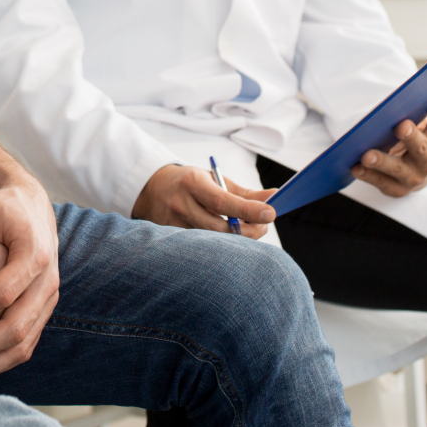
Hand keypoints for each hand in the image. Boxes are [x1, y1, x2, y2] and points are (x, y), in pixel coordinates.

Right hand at [131, 164, 275, 237]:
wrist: (152, 189)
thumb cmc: (190, 183)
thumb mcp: (215, 179)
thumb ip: (245, 192)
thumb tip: (274, 197)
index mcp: (192, 183)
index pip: (223, 202)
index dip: (248, 210)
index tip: (271, 213)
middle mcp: (181, 204)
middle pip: (219, 229)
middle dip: (248, 231)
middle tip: (263, 226)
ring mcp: (174, 224)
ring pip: (212, 242)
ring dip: (237, 240)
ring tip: (248, 231)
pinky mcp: (172, 239)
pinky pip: (203, 248)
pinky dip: (221, 245)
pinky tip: (229, 239)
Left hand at [351, 85, 426, 196]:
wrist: (417, 177)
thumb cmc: (416, 143)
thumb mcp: (424, 128)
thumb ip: (419, 112)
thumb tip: (404, 95)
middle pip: (420, 147)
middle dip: (411, 137)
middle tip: (401, 126)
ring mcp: (413, 177)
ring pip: (397, 168)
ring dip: (382, 161)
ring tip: (366, 155)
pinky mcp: (396, 189)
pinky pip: (380, 182)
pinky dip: (368, 175)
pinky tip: (356, 168)